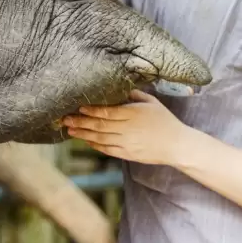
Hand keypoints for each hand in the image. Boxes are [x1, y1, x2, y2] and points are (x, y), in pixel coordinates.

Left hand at [62, 91, 190, 165]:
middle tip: (64, 118)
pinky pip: (107, 149)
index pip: (108, 112)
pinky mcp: (127, 154)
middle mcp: (128, 129)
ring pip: (100, 138)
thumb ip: (135, 95)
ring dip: (83, 134)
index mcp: (134, 114)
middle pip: (99, 125)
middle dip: (80, 122)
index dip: (91, 110)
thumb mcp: (152, 102)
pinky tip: (86, 141)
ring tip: (69, 130)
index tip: (79, 107)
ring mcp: (127, 143)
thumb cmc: (165, 121)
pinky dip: (95, 145)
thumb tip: (120, 87)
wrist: (177, 145)